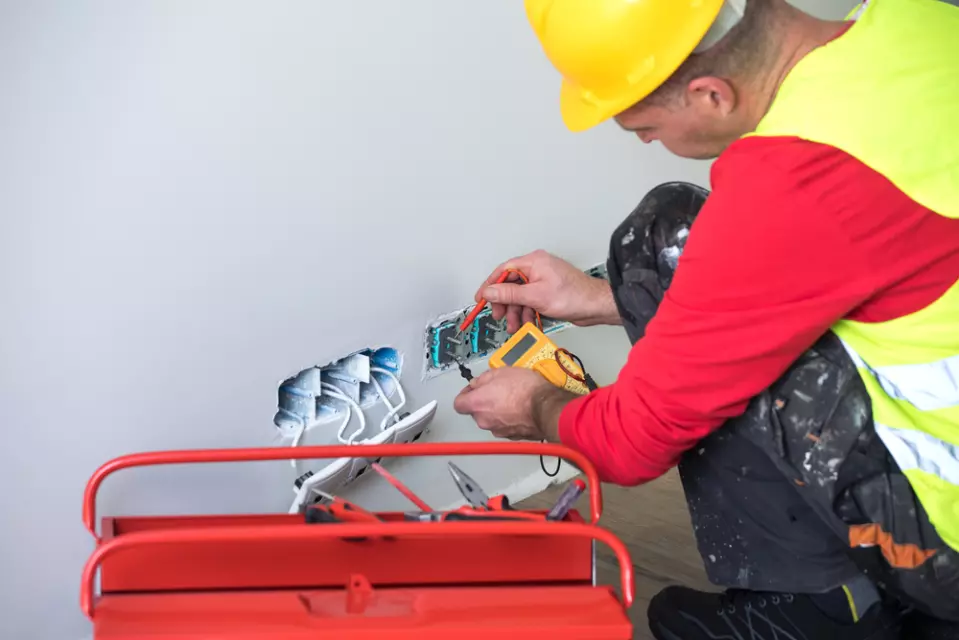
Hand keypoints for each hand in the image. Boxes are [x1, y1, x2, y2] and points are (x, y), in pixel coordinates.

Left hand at [453, 368, 557, 439]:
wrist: (546, 407)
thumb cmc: (525, 389)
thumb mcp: (502, 372)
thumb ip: (484, 378)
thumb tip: (478, 383)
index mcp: (477, 404)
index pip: (458, 404)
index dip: (464, 395)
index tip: (473, 389)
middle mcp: (484, 420)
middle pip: (476, 412)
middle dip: (484, 402)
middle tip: (497, 390)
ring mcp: (498, 430)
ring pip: (491, 419)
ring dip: (498, 411)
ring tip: (512, 399)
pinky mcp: (512, 436)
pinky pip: (505, 426)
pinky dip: (509, 419)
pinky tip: (520, 409)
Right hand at [475, 250, 619, 333]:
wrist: (595, 306)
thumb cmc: (574, 296)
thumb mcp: (535, 296)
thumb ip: (509, 294)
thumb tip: (490, 291)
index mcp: (533, 262)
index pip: (503, 270)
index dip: (490, 285)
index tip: (480, 298)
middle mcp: (537, 268)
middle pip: (511, 285)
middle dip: (504, 303)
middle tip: (499, 316)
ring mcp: (543, 280)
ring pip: (520, 296)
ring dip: (516, 312)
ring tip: (514, 325)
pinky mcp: (548, 291)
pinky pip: (531, 301)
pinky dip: (527, 312)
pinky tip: (526, 323)